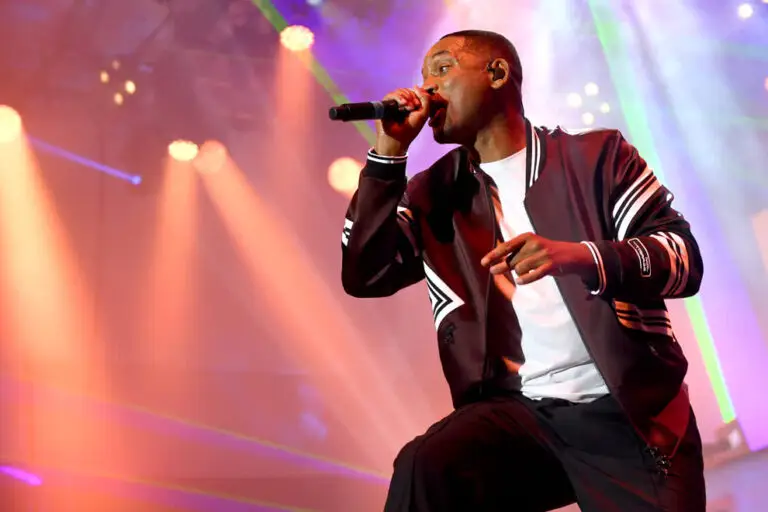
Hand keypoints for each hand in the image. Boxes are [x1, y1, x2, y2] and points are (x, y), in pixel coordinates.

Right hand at [374, 86, 431, 156]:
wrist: (398, 138)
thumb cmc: (411, 128)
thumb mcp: (423, 113)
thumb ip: (425, 99)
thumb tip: (416, 86)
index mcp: (413, 104)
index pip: (418, 91)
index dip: (426, 88)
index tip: (435, 87)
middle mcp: (404, 102)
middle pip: (410, 89)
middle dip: (414, 96)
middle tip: (415, 106)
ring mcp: (395, 103)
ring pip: (401, 91)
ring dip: (407, 97)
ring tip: (409, 108)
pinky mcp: (386, 104)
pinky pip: (392, 95)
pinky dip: (399, 98)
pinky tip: (403, 104)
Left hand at [480, 233, 595, 284]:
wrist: (570, 254)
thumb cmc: (544, 252)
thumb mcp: (529, 247)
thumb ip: (514, 254)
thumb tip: (493, 263)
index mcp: (527, 237)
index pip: (506, 246)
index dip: (493, 255)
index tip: (483, 263)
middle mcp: (534, 243)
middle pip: (512, 260)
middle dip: (502, 267)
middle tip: (494, 270)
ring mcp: (543, 254)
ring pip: (520, 268)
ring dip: (518, 273)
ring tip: (521, 274)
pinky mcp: (551, 265)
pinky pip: (533, 275)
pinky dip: (525, 279)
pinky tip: (520, 281)